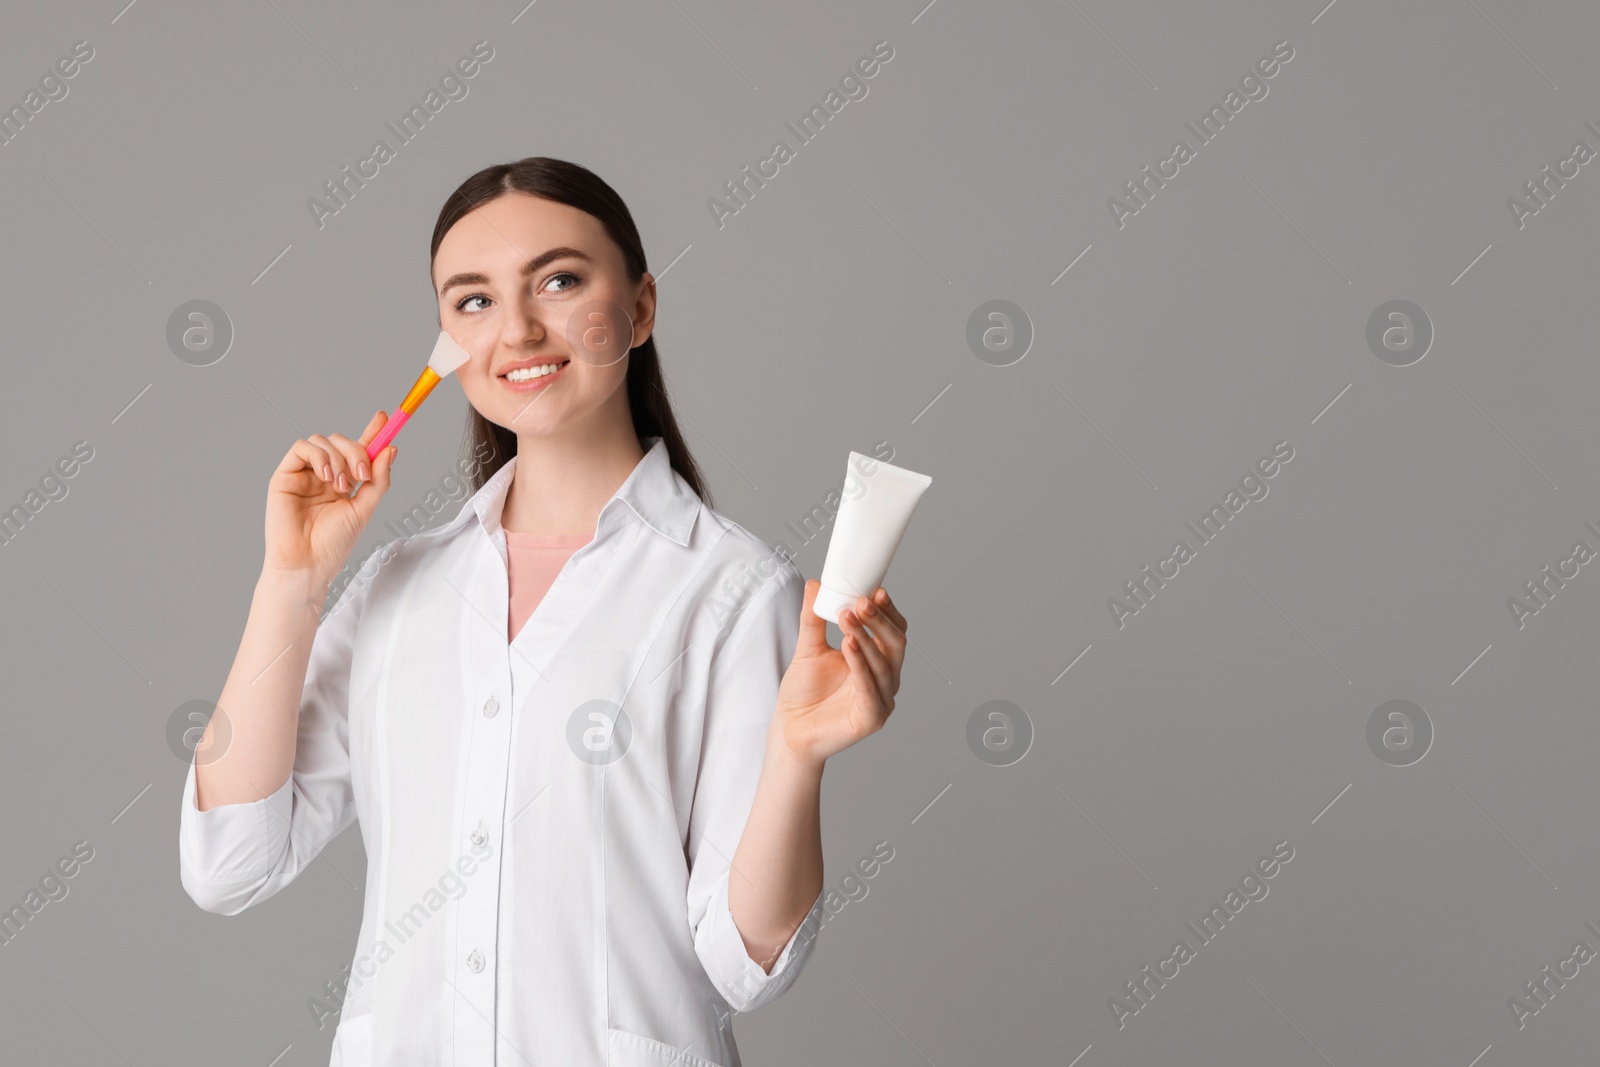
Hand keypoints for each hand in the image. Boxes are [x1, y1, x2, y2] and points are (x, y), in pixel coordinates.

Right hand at [263, 410, 397, 582]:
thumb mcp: (364, 508)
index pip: (358, 450)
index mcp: (345, 482)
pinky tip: (326, 477)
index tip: (385, 419)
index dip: (372, 432)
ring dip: (338, 457)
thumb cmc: (333, 543)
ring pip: (322, 441)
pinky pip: (302, 447)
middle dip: (356, 451)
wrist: (308, 563)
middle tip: (361, 475)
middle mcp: (324, 475)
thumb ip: (378, 479)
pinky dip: (318, 456)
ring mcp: (304, 474)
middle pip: (341, 442)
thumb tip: (390, 448)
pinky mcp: (285, 476)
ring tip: (341, 486)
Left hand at [772, 580, 908, 768]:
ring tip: (847, 618)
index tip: (874, 590)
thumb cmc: (804, 693)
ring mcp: (882, 700)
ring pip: (883, 664)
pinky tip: (849, 645)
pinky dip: (860, 664)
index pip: (893, 631)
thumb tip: (815, 585)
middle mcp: (885, 680)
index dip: (887, 611)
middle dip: (879, 620)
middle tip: (860, 602)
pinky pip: (870, 687)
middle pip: (895, 644)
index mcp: (877, 662)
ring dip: (865, 637)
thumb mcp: (809, 648)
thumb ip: (813, 618)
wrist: (790, 730)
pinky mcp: (871, 718)